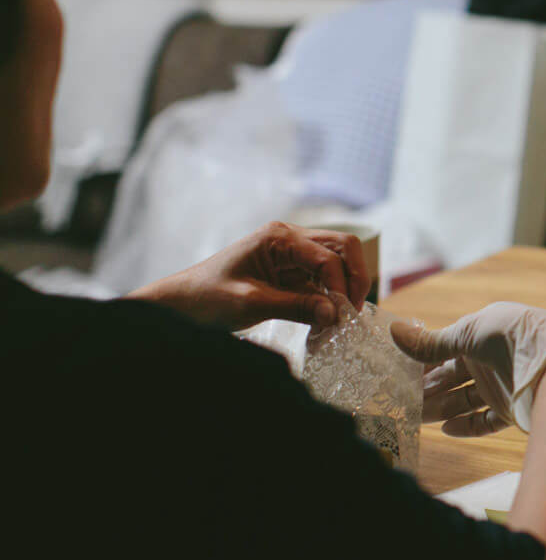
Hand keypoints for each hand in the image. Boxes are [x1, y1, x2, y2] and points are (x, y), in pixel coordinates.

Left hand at [128, 221, 370, 331]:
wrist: (178, 305)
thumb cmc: (206, 298)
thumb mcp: (250, 304)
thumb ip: (295, 307)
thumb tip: (336, 314)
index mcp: (278, 237)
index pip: (328, 255)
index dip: (341, 285)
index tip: (342, 317)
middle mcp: (289, 238)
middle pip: (343, 247)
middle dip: (354, 278)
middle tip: (353, 312)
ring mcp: (292, 254)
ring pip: (338, 261)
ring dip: (345, 287)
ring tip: (341, 319)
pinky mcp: (290, 273)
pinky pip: (322, 280)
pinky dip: (330, 298)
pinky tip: (327, 321)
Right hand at [389, 302, 545, 435]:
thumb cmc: (511, 337)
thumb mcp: (467, 333)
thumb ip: (430, 342)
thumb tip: (393, 331)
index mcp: (485, 333)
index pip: (448, 348)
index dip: (424, 361)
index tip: (400, 373)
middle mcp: (494, 358)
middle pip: (454, 376)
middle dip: (429, 388)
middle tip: (401, 401)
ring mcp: (504, 384)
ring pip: (465, 399)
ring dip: (441, 408)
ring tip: (415, 418)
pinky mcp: (513, 409)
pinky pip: (485, 420)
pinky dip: (467, 425)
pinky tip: (447, 430)